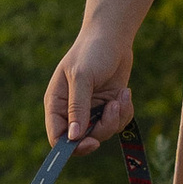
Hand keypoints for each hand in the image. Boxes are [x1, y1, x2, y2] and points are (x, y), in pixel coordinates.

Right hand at [46, 25, 136, 148]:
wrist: (113, 37)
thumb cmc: (91, 52)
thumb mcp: (82, 77)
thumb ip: (78, 108)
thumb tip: (73, 137)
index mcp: (58, 104)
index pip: (58, 137)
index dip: (72, 146)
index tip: (91, 142)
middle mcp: (73, 111)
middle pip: (84, 140)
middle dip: (102, 129)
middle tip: (112, 110)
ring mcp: (92, 110)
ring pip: (104, 133)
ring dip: (116, 118)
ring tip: (120, 96)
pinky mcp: (109, 107)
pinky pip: (118, 123)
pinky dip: (124, 112)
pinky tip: (125, 93)